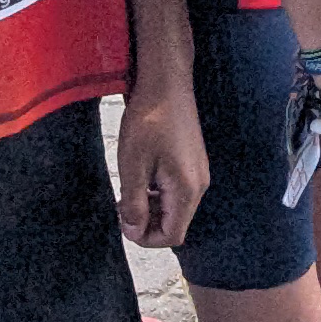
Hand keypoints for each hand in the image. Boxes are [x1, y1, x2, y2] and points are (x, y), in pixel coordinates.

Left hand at [114, 80, 209, 247]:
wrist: (166, 83)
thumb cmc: (149, 120)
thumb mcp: (133, 165)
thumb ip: (134, 204)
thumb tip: (134, 232)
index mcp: (187, 189)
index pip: (172, 235)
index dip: (145, 238)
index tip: (123, 222)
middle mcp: (199, 185)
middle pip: (175, 223)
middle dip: (147, 223)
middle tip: (122, 207)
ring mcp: (198, 173)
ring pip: (175, 208)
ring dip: (151, 208)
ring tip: (128, 192)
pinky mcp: (192, 162)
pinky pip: (176, 191)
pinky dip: (157, 194)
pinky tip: (141, 178)